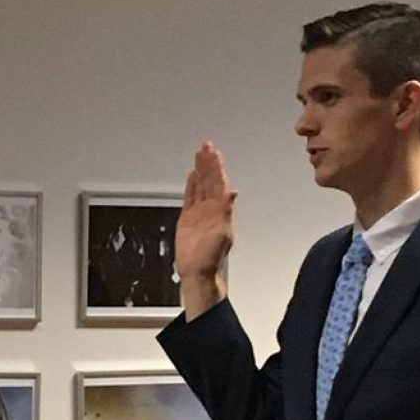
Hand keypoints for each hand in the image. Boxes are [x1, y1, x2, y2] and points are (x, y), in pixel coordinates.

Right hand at [175, 141, 236, 318]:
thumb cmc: (210, 258)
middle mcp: (211, 209)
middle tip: (206, 145)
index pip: (217, 182)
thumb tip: (231, 193)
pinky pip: (190, 196)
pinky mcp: (188, 219)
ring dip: (200, 169)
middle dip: (208, 162)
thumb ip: (225, 212)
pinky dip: (191, 185)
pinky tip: (193, 175)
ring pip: (200, 185)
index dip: (215, 167)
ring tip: (200, 154)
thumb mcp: (222, 234)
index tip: (213, 152)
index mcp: (220, 210)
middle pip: (209, 180)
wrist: (197, 273)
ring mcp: (200, 213)